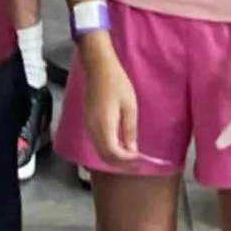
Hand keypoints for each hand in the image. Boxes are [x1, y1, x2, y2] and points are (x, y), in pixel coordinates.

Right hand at [81, 35, 137, 165]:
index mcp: (104, 125)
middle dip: (121, 164)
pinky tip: (121, 146)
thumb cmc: (117, 83)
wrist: (98, 67)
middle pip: (105, 156)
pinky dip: (109, 150)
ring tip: (131, 156)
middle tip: (137, 162)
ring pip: (100, 151)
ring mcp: (89, 125)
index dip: (127, 162)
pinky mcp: (89, 122)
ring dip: (115, 158)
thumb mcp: (130, 107)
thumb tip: (132, 150)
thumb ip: (130, 130)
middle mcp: (93, 129)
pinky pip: (98, 143)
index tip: (141, 160)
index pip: (113, 154)